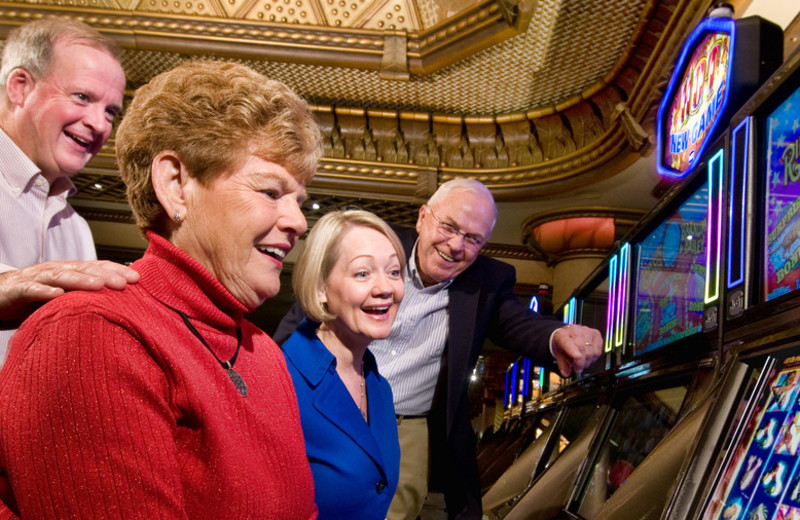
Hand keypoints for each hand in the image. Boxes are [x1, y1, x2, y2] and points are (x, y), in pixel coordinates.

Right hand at [0, 260, 138, 324]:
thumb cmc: (36, 298)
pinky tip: (56, 294)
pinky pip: (33, 289)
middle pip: (85, 269)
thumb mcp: (66, 297)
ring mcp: (38, 277)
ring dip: (81, 280)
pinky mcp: (19, 289)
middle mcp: (57, 270)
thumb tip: (120, 309)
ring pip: (62, 275)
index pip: (98, 268)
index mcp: (71, 271)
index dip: (117, 271)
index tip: (138, 279)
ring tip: (98, 286)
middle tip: (125, 283)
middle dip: (106, 275)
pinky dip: (44, 290)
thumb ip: (87, 299)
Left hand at [551, 324, 603, 376]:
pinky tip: (588, 357)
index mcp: (562, 335)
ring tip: (581, 362)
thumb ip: (562, 365)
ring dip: (587, 362)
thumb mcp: (558, 355)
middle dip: (580, 363)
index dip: (572, 350)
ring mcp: (586, 331)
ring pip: (591, 352)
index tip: (577, 356)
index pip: (566, 342)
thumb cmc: (563, 345)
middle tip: (577, 369)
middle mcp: (574, 330)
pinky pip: (598, 352)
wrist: (568, 334)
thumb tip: (566, 373)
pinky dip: (594, 358)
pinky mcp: (596, 333)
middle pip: (581, 350)